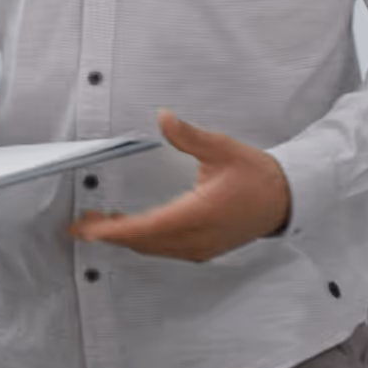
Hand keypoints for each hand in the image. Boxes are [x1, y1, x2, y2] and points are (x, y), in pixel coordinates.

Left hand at [70, 111, 290, 263]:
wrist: (285, 200)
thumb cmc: (256, 176)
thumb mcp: (222, 148)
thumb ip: (189, 136)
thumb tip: (163, 118)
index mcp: (198, 215)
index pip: (145, 228)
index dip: (112, 231)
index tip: (87, 228)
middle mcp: (196, 238)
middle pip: (142, 242)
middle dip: (109, 234)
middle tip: (81, 224)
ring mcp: (200, 248)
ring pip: (152, 248)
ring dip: (125, 238)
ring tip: (100, 223)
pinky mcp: (203, 250)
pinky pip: (164, 250)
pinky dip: (143, 240)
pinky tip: (132, 228)